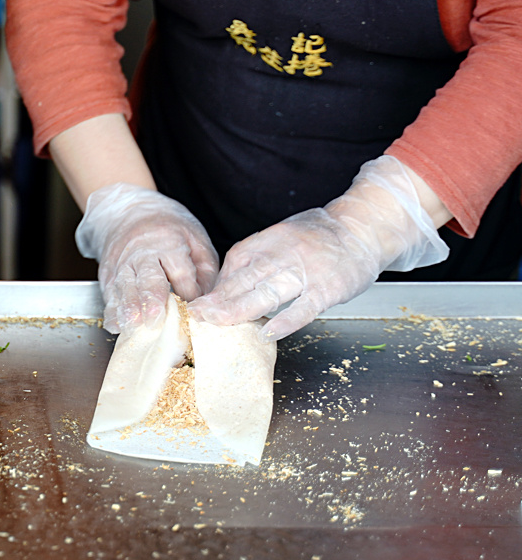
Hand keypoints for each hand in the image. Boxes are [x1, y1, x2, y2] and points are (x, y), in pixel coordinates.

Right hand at [76, 182, 218, 334]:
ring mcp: (122, 263)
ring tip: (132, 324)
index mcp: (170, 243)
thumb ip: (205, 270)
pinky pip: (109, 293)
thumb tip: (206, 302)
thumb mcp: (196, 239)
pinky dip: (111, 310)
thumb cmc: (168, 230)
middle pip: (148, 277)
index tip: (196, 311)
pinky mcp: (108, 273)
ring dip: (128, 306)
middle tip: (155, 318)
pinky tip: (115, 325)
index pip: (181, 273)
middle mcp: (143, 253)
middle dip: (151, 298)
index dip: (190, 294)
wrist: (129, 212)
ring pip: (125, 286)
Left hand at [191, 156, 449, 340]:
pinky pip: (304, 307)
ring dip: (240, 309)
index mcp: (269, 241)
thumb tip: (228, 284)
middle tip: (197, 314)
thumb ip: (258, 257)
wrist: (363, 226)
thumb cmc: (320, 236)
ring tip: (218, 323)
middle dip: (218, 298)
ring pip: (268, 293)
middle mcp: (283, 254)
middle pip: (245, 279)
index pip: (235, 262)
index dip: (218, 284)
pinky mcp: (327, 289)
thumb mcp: (283, 235)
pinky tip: (268, 332)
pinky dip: (286, 321)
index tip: (203, 302)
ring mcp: (305, 272)